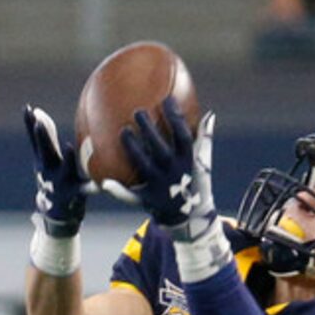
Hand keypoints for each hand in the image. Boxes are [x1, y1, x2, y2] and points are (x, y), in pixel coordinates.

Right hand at [24, 103, 87, 238]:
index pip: (35, 139)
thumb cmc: (52, 180)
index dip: (30, 124)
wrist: (56, 215)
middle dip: (42, 137)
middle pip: (45, 151)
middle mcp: (50, 170)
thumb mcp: (45, 159)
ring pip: (64, 169)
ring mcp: (61, 182)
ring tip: (68, 147)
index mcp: (43, 160)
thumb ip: (45, 136)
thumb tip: (37, 110)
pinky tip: (100, 185)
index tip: (27, 109)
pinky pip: (86, 189)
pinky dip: (92, 187)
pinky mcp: (75, 194)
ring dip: (66, 159)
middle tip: (38, 123)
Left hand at [117, 95, 217, 239]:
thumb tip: (210, 115)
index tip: (166, 99)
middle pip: (160, 149)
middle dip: (150, 129)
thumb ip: (204, 139)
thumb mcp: (203, 162)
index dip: (175, 118)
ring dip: (133, 148)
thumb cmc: (194, 182)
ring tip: (123, 131)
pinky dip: (118, 191)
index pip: (182, 136)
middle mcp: (174, 173)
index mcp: (188, 161)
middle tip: (138, 111)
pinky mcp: (148, 200)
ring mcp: (160, 186)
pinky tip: (104, 183)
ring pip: (144, 165)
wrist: (189, 216)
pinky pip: (131, 195)